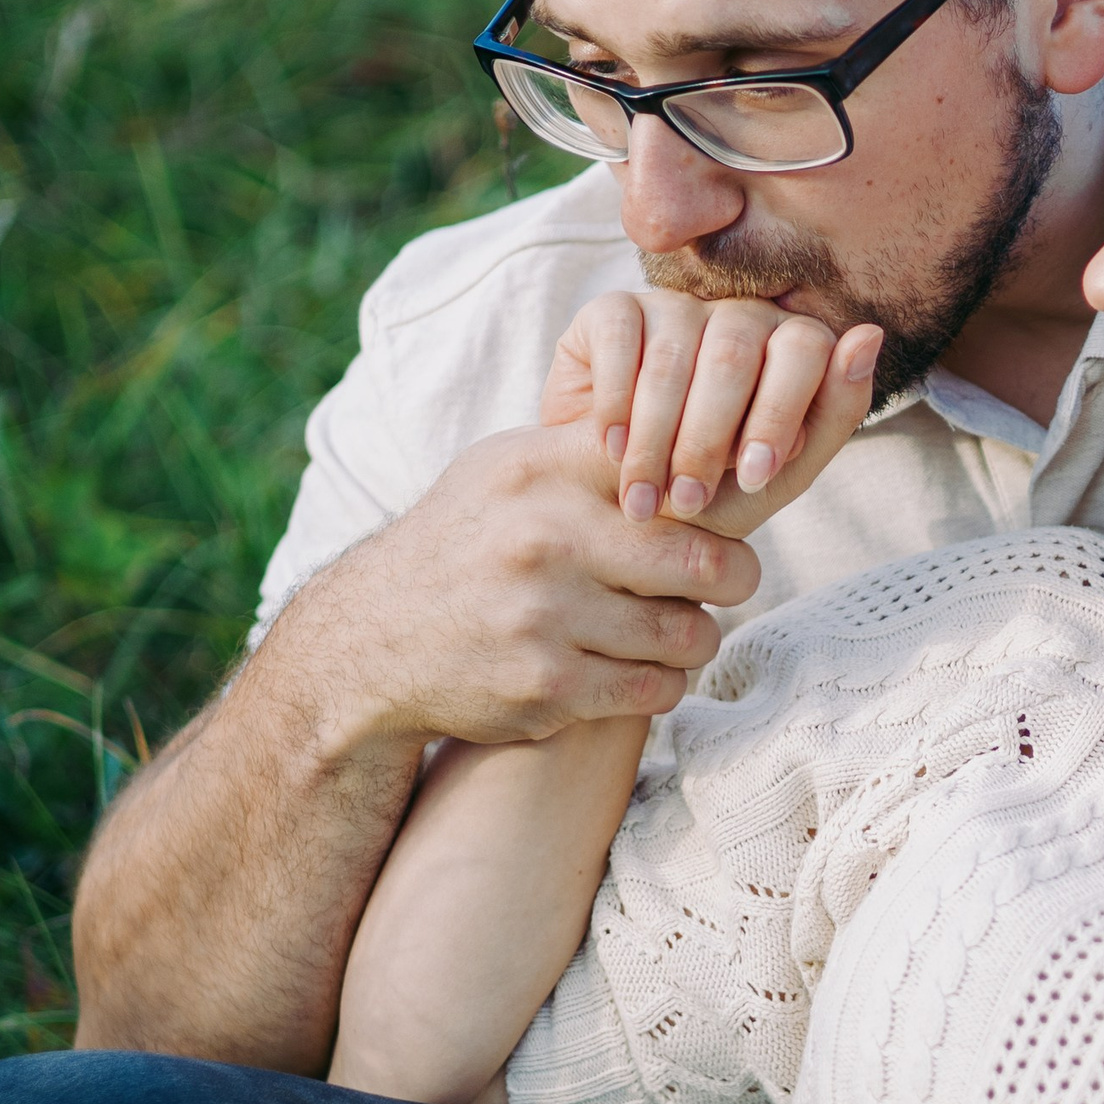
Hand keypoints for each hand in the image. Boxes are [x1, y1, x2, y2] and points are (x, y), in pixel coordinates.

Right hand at [272, 327, 876, 760]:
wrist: (371, 640)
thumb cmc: (468, 542)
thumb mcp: (510, 469)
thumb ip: (596, 447)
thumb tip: (709, 413)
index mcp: (543, 469)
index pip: (674, 461)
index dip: (721, 488)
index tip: (726, 503)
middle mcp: (544, 538)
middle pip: (706, 560)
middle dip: (732, 577)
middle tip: (728, 581)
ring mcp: (544, 617)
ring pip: (688, 634)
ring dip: (694, 637)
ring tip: (676, 627)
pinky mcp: (545, 686)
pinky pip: (653, 690)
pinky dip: (660, 684)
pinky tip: (640, 669)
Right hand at [543, 291, 880, 529]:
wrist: (618, 509)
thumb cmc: (708, 494)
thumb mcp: (775, 477)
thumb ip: (831, 416)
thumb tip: (869, 335)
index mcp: (791, 348)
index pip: (803, 348)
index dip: (778, 414)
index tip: (753, 480)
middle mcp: (738, 317)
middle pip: (734, 354)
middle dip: (708, 440)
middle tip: (689, 502)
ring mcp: (675, 309)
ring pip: (674, 354)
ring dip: (656, 438)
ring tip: (644, 500)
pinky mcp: (614, 310)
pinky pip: (620, 336)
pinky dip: (615, 402)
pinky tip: (613, 449)